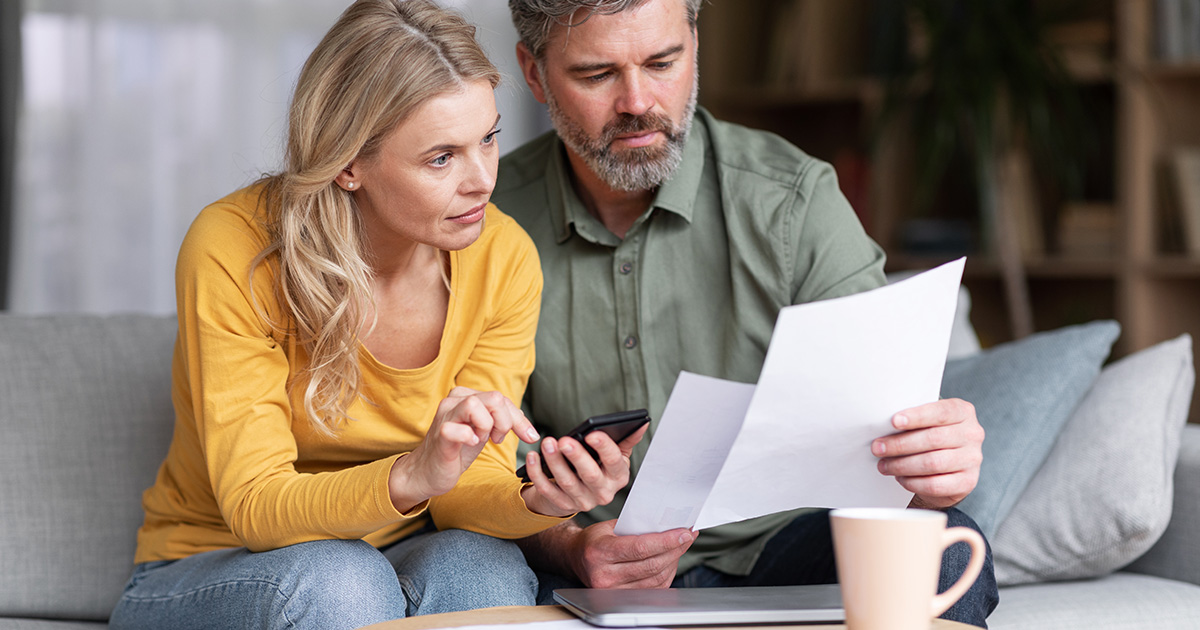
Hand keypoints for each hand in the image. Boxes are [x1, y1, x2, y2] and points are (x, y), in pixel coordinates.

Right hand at [390, 387, 539, 511]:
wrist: (428, 473)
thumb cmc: (456, 451)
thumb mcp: (483, 432)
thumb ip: (499, 420)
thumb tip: (524, 421)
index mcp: (466, 396)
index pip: (501, 399)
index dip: (519, 419)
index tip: (529, 437)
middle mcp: (454, 400)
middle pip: (495, 398)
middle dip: (505, 422)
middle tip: (497, 440)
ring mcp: (445, 416)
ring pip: (476, 405)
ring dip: (487, 427)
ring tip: (480, 440)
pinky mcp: (440, 435)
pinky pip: (457, 428)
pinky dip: (469, 436)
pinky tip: (471, 444)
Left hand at [520, 423, 648, 517]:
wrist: (578, 492)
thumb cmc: (598, 467)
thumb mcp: (615, 455)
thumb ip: (626, 439)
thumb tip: (642, 422)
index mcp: (618, 476)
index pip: (614, 462)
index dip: (604, 448)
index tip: (592, 434)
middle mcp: (603, 492)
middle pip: (590, 475)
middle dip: (577, 457)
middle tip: (564, 440)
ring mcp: (582, 502)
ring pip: (567, 482)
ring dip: (555, 462)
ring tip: (547, 443)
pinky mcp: (562, 505)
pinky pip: (548, 490)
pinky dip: (537, 474)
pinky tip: (532, 457)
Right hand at [521, 520, 696, 588]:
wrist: (576, 558)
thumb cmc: (595, 539)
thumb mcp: (610, 526)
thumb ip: (635, 526)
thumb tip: (668, 524)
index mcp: (599, 552)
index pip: (640, 547)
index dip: (666, 541)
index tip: (684, 532)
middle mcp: (604, 575)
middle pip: (651, 564)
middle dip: (675, 549)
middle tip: (688, 535)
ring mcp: (612, 591)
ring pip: (656, 577)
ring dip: (674, 560)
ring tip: (681, 545)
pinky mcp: (622, 599)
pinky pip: (654, 588)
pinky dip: (667, 573)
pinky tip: (671, 559)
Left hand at [871, 398, 983, 508]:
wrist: (949, 467)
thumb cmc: (931, 438)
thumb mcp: (927, 422)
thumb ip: (913, 420)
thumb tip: (882, 426)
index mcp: (963, 412)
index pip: (940, 412)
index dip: (916, 417)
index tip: (894, 421)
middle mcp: (972, 434)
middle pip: (933, 439)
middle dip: (900, 444)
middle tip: (878, 448)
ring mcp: (973, 459)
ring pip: (932, 463)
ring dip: (902, 465)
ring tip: (884, 465)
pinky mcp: (967, 482)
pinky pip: (935, 484)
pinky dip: (912, 482)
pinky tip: (900, 477)